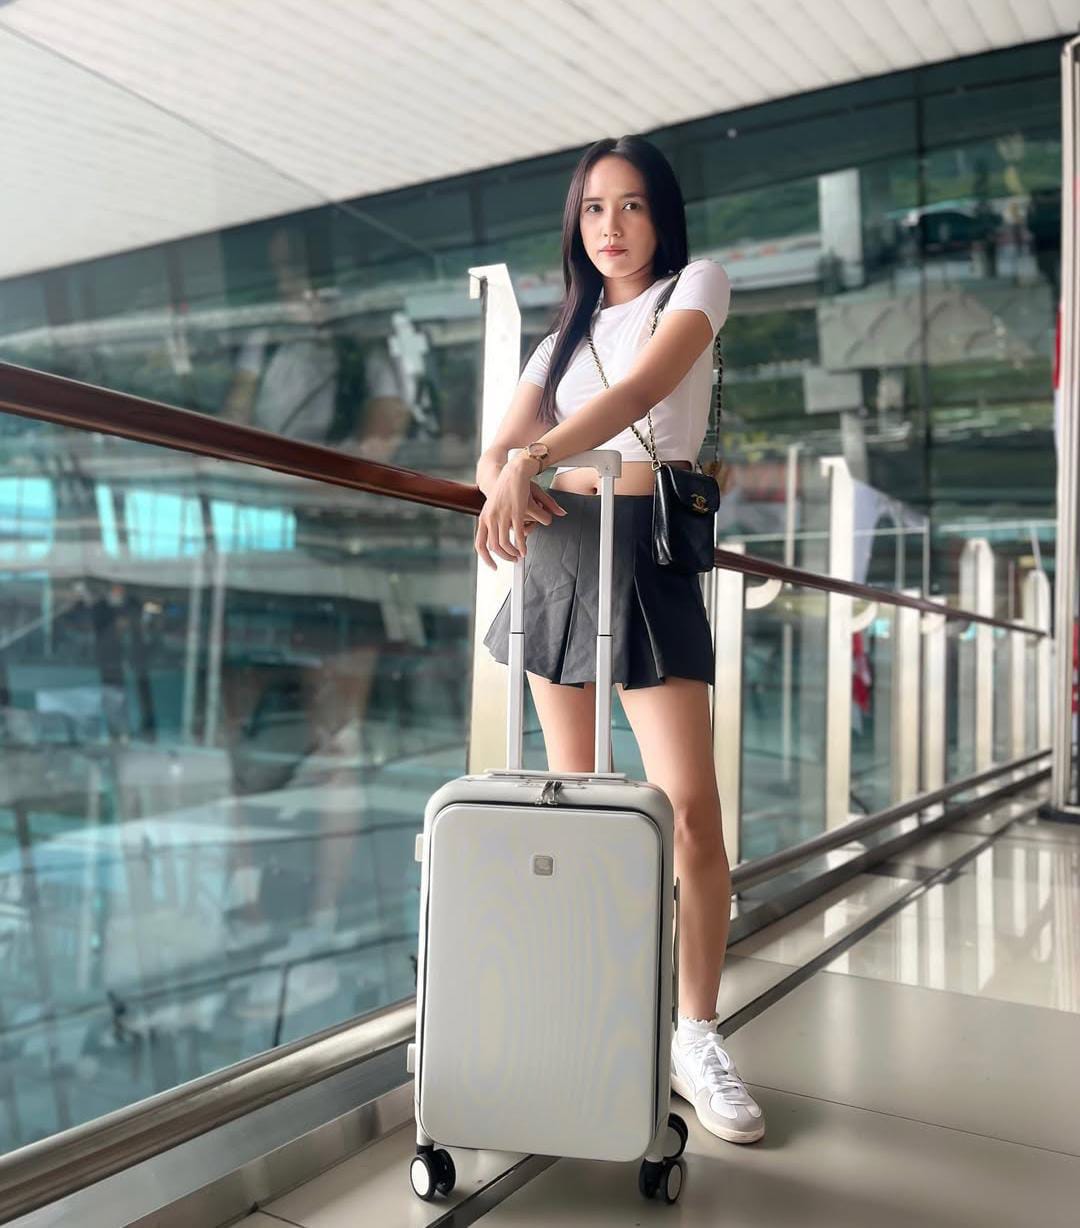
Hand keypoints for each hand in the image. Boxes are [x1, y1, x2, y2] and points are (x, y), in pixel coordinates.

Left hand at [474, 456, 566, 570]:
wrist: (513, 473)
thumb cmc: (505, 491)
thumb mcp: (494, 507)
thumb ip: (494, 523)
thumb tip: (495, 539)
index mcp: (484, 517)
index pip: (480, 544)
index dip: (486, 559)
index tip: (494, 566)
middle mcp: (491, 518)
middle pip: (494, 547)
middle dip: (504, 558)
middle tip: (513, 560)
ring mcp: (502, 515)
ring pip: (505, 544)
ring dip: (513, 554)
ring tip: (520, 555)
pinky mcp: (515, 512)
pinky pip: (518, 535)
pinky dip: (521, 546)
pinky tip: (525, 550)